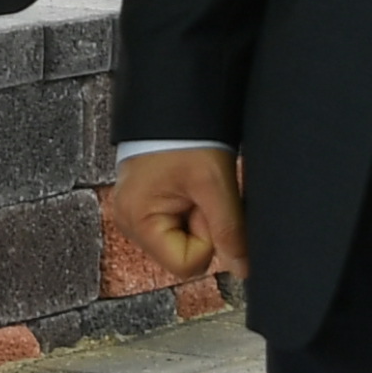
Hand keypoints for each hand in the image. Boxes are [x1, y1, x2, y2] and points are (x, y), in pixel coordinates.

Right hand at [104, 145, 247, 283]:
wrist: (173, 103)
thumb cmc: (186, 137)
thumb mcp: (214, 184)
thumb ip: (230, 231)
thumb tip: (242, 269)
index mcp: (138, 221)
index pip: (186, 265)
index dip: (206, 240)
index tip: (206, 207)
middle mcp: (128, 222)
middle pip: (180, 254)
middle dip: (200, 228)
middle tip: (199, 193)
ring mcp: (133, 214)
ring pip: (179, 240)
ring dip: (194, 218)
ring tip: (191, 187)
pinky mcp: (142, 205)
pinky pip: (173, 224)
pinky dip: (187, 210)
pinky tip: (185, 187)